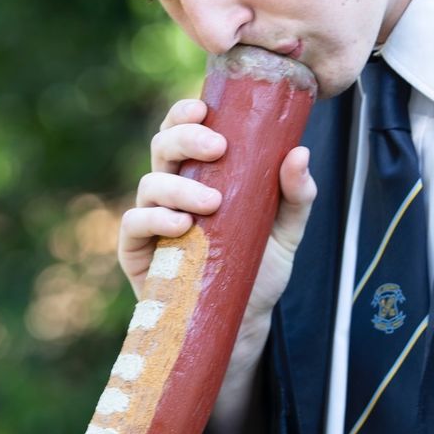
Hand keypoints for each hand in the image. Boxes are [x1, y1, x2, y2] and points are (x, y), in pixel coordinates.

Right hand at [118, 95, 316, 433]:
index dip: (185, 113)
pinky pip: (134, 224)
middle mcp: (172, 188)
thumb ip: (296, 193)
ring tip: (213, 202)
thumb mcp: (287, 229)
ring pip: (149, 182)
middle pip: (162, 145)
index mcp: (200, 171)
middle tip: (219, 148)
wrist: (243, 324)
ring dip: (179, 184)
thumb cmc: (259, 266)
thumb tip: (299, 153)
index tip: (205, 108)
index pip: (183, 129)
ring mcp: (152, 220)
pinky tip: (183, 226)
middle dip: (185, 137)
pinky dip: (155, 219)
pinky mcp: (138, 254)